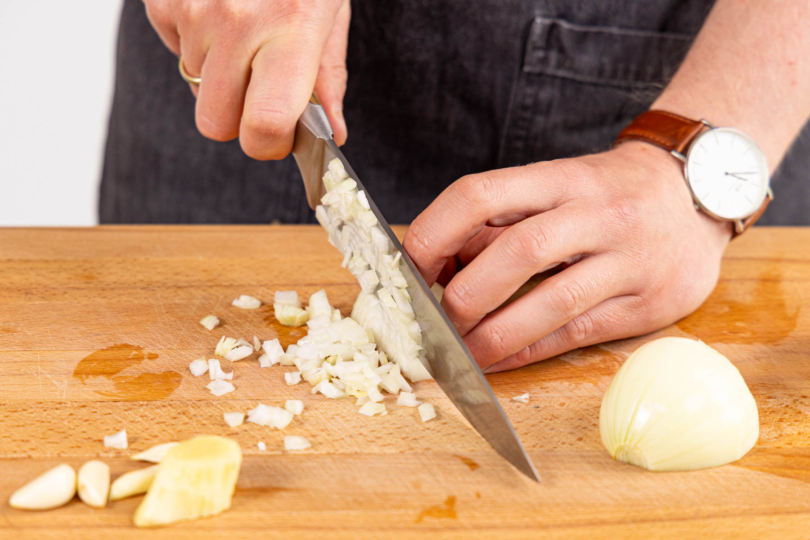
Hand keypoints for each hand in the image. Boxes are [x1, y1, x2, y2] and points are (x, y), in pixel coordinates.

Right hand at [143, 0, 349, 157]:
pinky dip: (195, 41)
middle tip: (260, 88)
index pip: (263, 127)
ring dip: (219, 73)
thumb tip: (332, 134)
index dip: (269, 143)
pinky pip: (174, 48)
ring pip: (194, 85)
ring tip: (245, 31)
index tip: (280, 134)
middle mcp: (238, 23)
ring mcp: (195, 9)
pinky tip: (219, 11)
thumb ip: (328, 79)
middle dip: (238, 117)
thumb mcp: (331, 15)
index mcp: (292, 33)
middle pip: (215, 123)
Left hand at [404, 142, 731, 371]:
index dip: (435, 233)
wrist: (697, 196)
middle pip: (518, 250)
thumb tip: (438, 266)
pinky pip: (577, 333)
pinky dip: (529, 351)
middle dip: (465, 293)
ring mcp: (628, 258)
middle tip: (435, 321)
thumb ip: (501, 221)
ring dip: (494, 334)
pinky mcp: (647, 302)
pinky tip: (499, 360)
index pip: (482, 194)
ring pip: (552, 300)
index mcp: (562, 177)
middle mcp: (598, 212)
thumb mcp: (556, 187)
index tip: (408, 268)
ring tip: (461, 353)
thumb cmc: (608, 194)